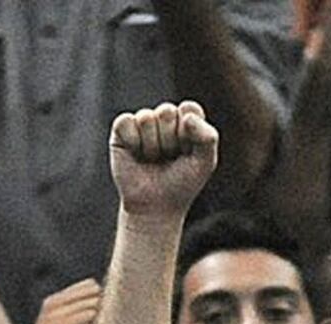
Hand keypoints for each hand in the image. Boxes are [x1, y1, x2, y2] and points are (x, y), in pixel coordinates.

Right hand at [109, 103, 219, 224]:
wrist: (156, 206)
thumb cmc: (182, 183)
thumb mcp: (205, 162)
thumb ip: (208, 137)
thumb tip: (185, 118)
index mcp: (186, 119)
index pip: (189, 109)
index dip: (188, 133)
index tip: (187, 152)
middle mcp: (164, 117)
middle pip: (166, 111)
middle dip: (169, 140)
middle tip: (168, 158)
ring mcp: (143, 122)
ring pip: (146, 118)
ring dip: (151, 145)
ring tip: (153, 159)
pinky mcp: (122, 129)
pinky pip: (126, 122)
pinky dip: (132, 141)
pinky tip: (136, 155)